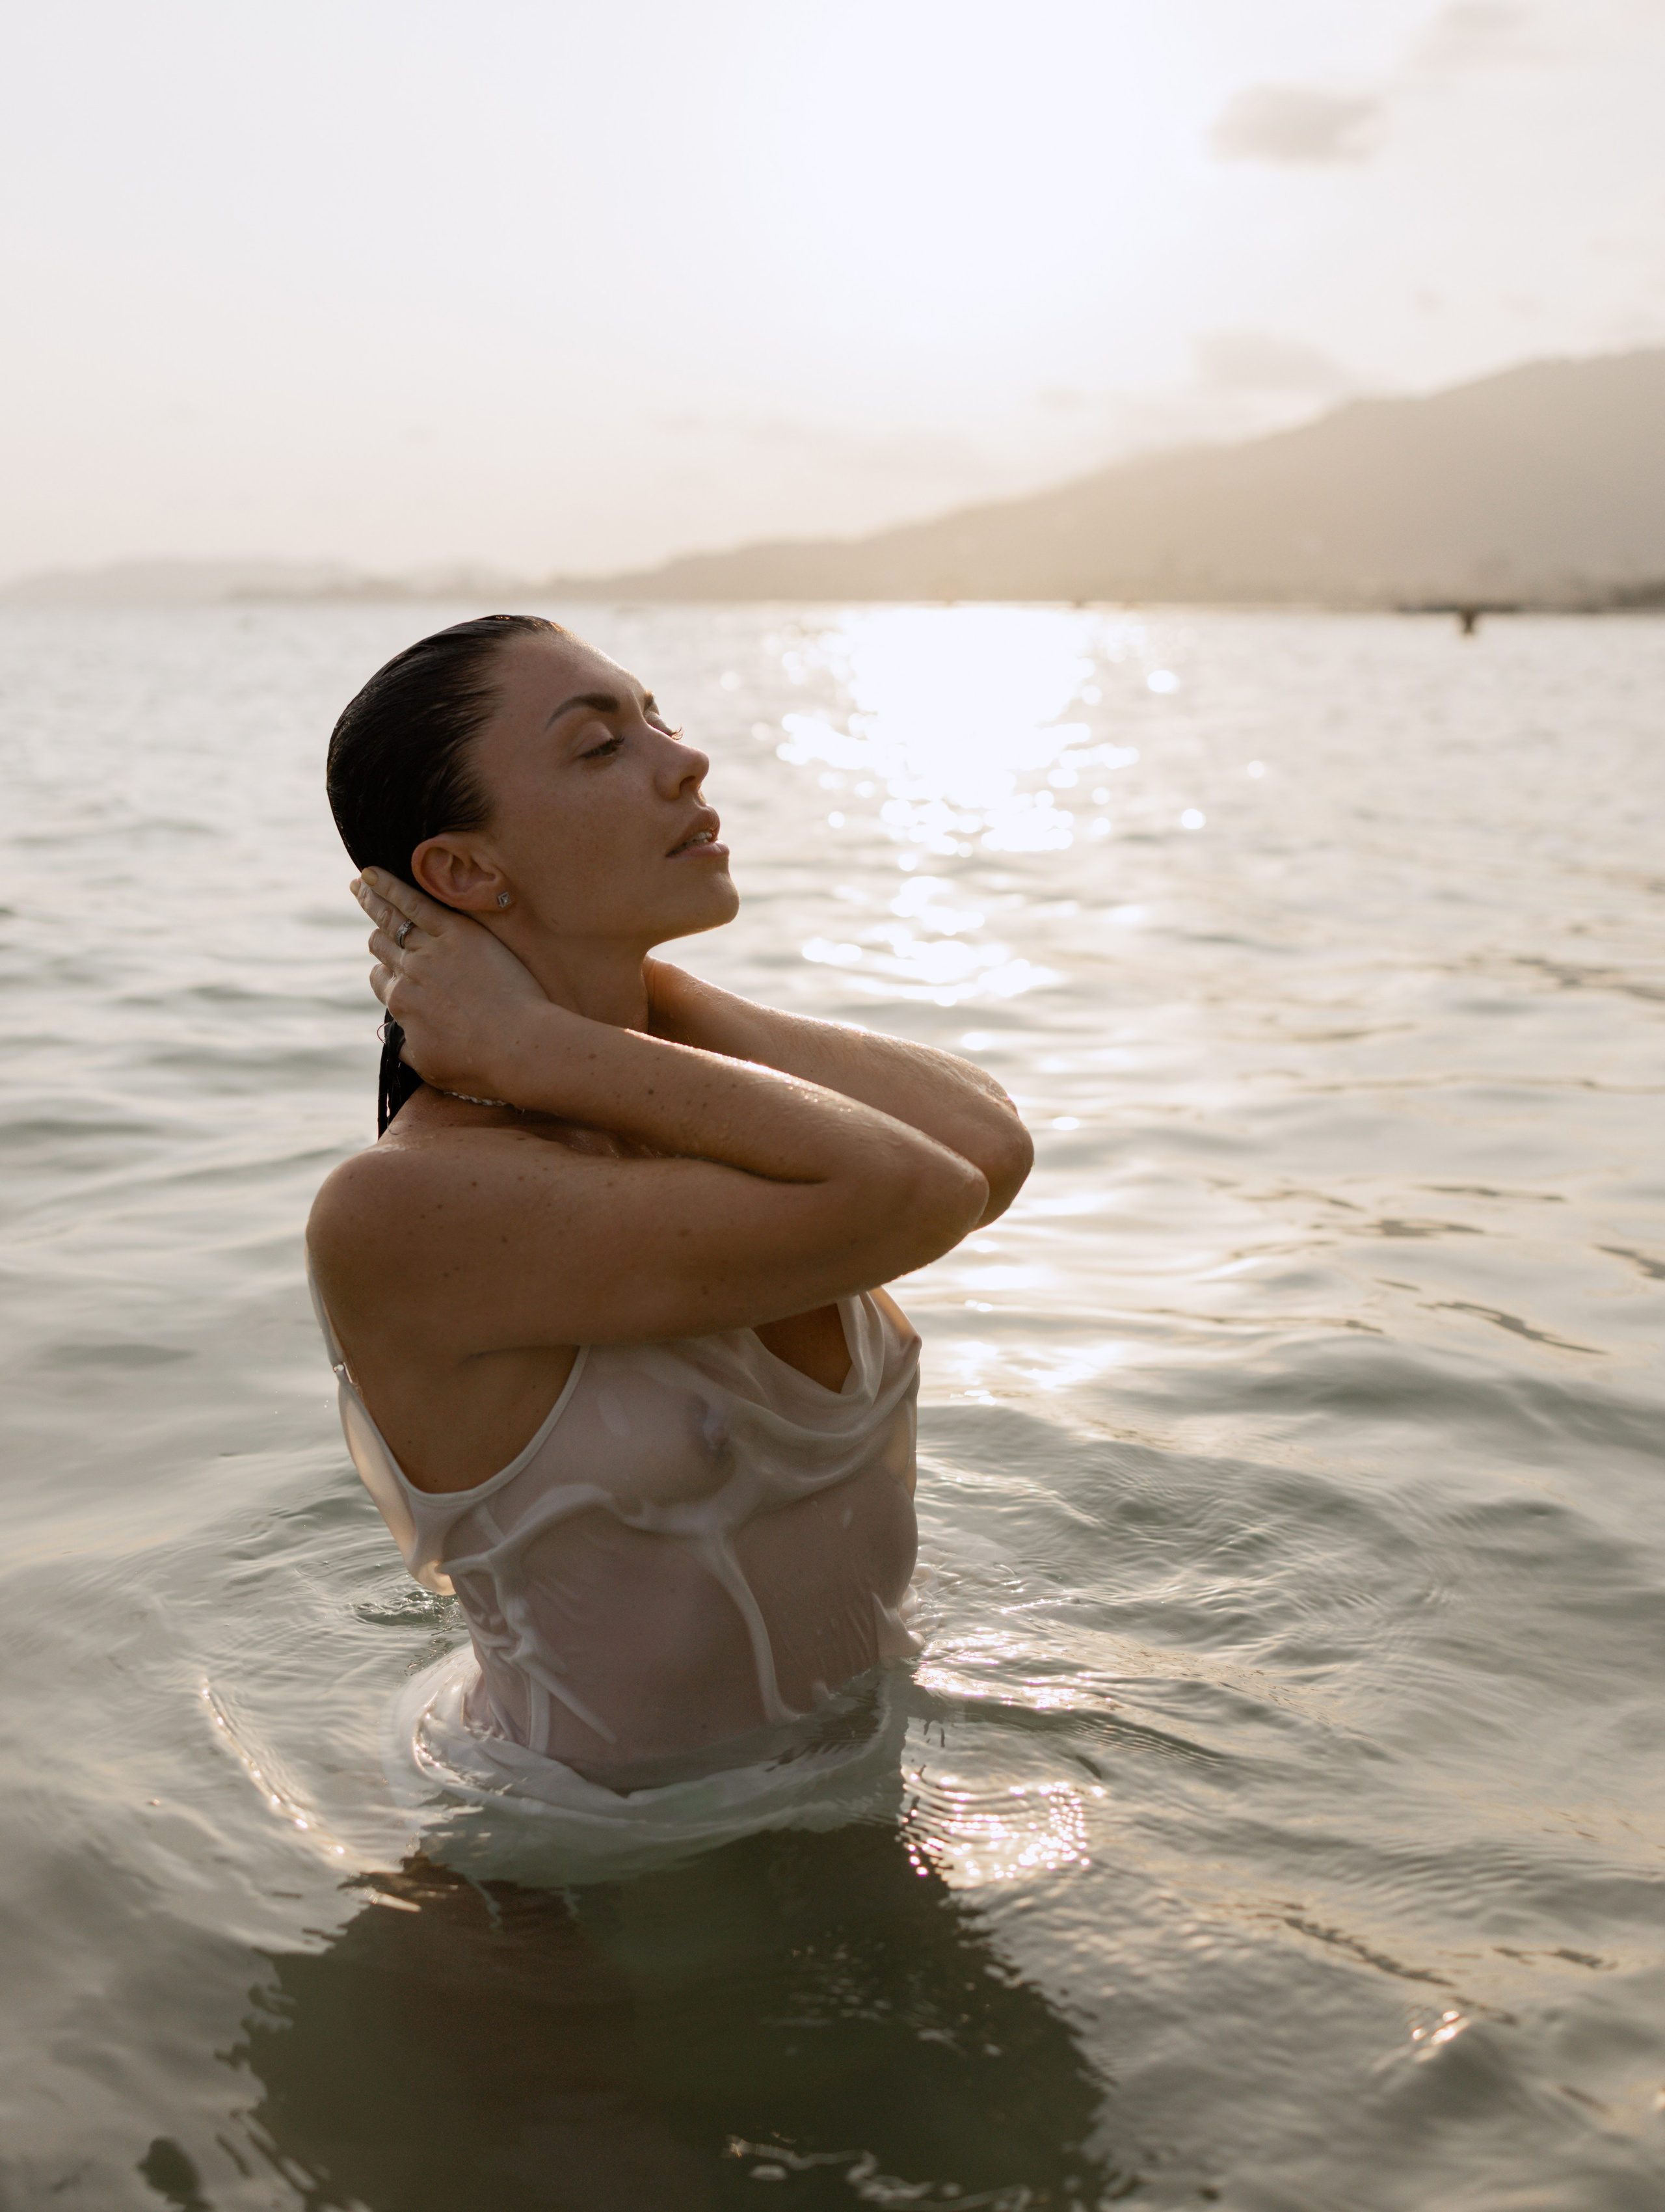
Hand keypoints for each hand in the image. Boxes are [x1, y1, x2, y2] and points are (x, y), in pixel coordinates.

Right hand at [355, 870, 549, 1099]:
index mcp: (401, 1005)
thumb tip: (394, 1036)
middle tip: (367, 906)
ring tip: (361, 883)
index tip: (392, 968)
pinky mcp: (456, 933)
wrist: (518, 1047)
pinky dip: (391, 886)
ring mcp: (430, 951)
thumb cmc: (481, 1065)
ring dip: (372, 899)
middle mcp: (409, 974)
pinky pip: (415, 903)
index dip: (386, 975)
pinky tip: (376, 874)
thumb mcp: (431, 1066)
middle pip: (383, 946)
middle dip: (376, 931)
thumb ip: (406, 1046)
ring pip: (391, 920)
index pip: (382, 981)